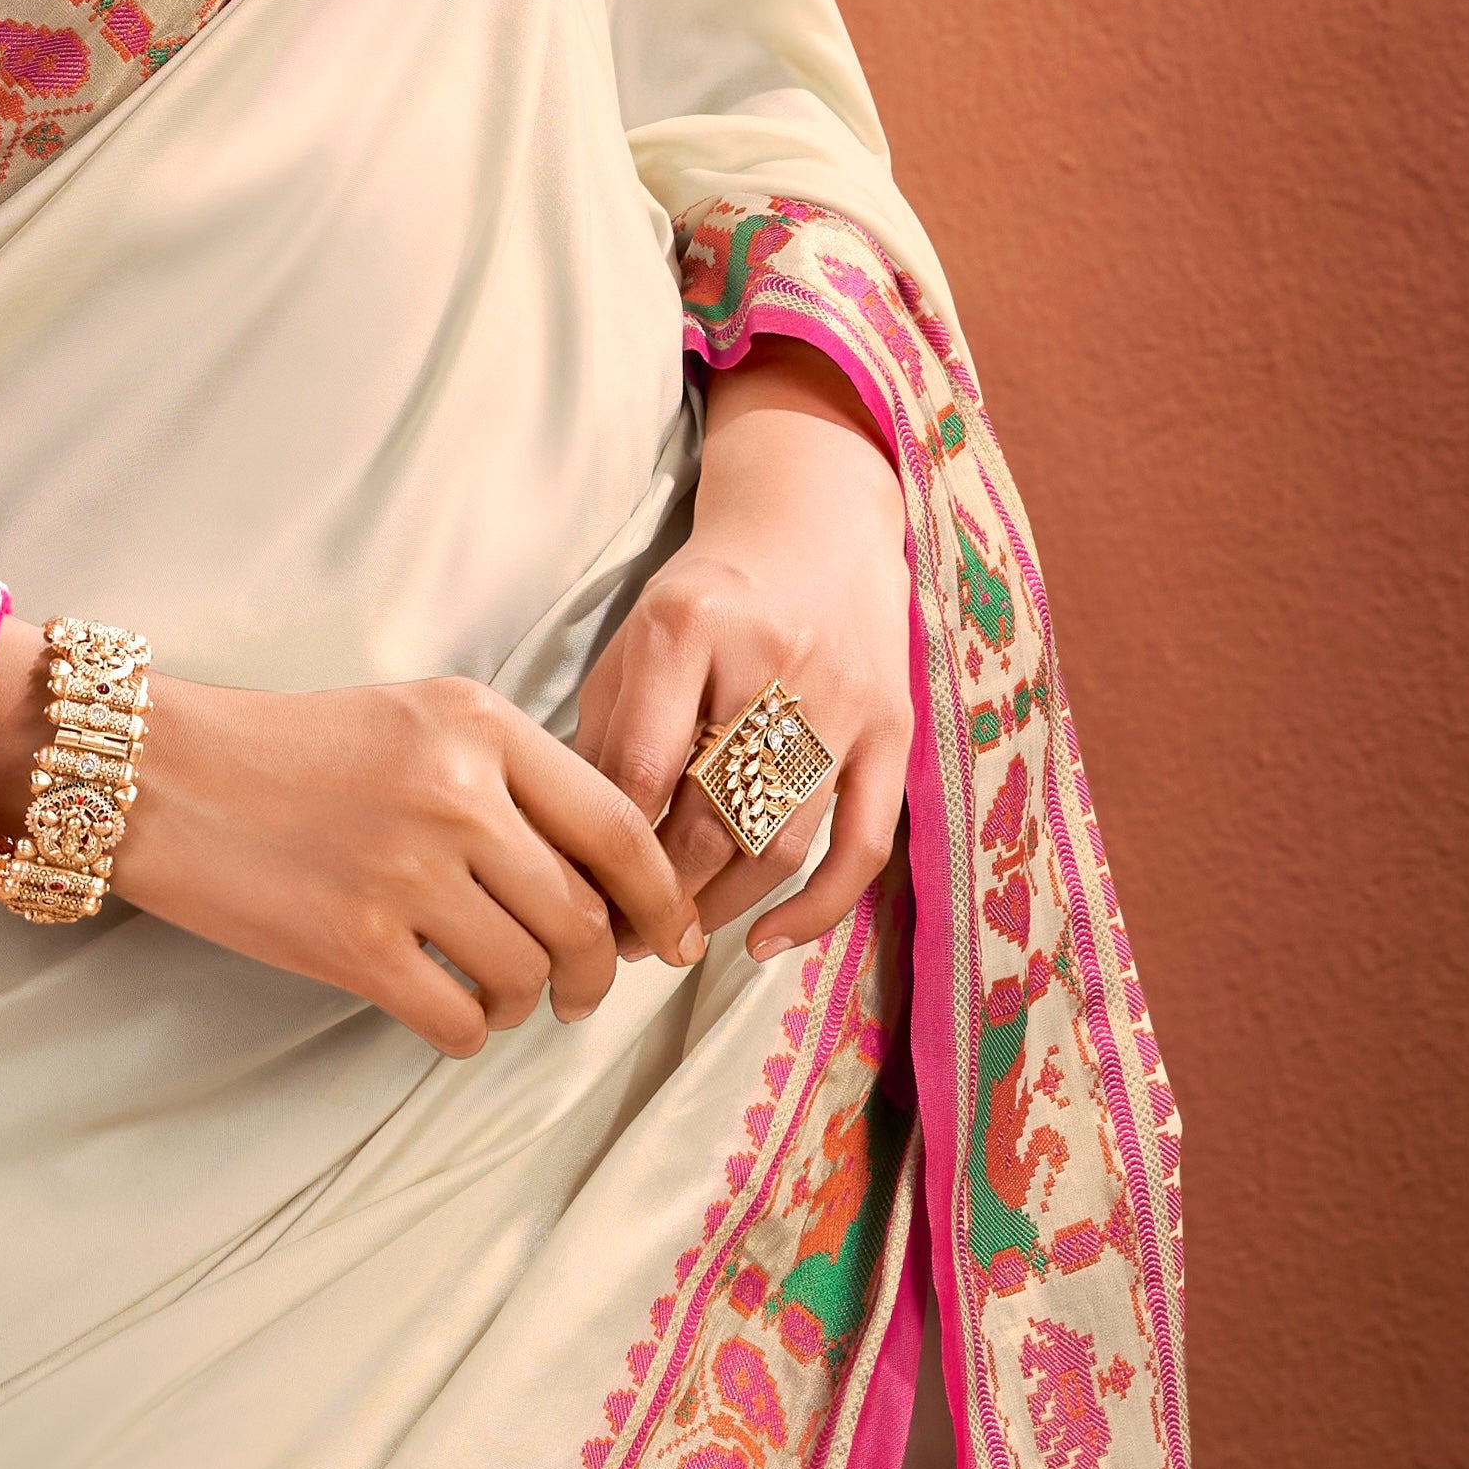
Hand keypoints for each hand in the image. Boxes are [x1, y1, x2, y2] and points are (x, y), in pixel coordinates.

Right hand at [0, 653, 701, 1059]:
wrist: (162, 774)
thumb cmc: (290, 748)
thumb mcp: (414, 721)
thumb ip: (508, 780)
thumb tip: (604, 880)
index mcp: (480, 724)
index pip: (620, 824)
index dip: (660, 898)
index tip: (670, 939)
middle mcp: (456, 791)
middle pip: (585, 915)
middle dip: (599, 972)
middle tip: (583, 992)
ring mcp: (405, 870)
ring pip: (529, 975)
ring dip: (528, 1004)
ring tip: (500, 996)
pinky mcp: (354, 943)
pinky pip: (458, 1020)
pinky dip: (469, 1032)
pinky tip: (448, 1012)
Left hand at [573, 338, 911, 961]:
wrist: (815, 524)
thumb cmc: (709, 594)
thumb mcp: (638, 639)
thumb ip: (607, 734)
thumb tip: (575, 851)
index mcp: (686, 624)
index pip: (638, 767)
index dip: (604, 848)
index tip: (577, 896)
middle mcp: (769, 660)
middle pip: (710, 817)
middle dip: (658, 896)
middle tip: (621, 939)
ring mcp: (840, 700)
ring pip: (779, 842)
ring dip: (722, 909)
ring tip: (676, 939)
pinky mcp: (892, 732)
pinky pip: (862, 845)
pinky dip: (816, 910)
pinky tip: (766, 944)